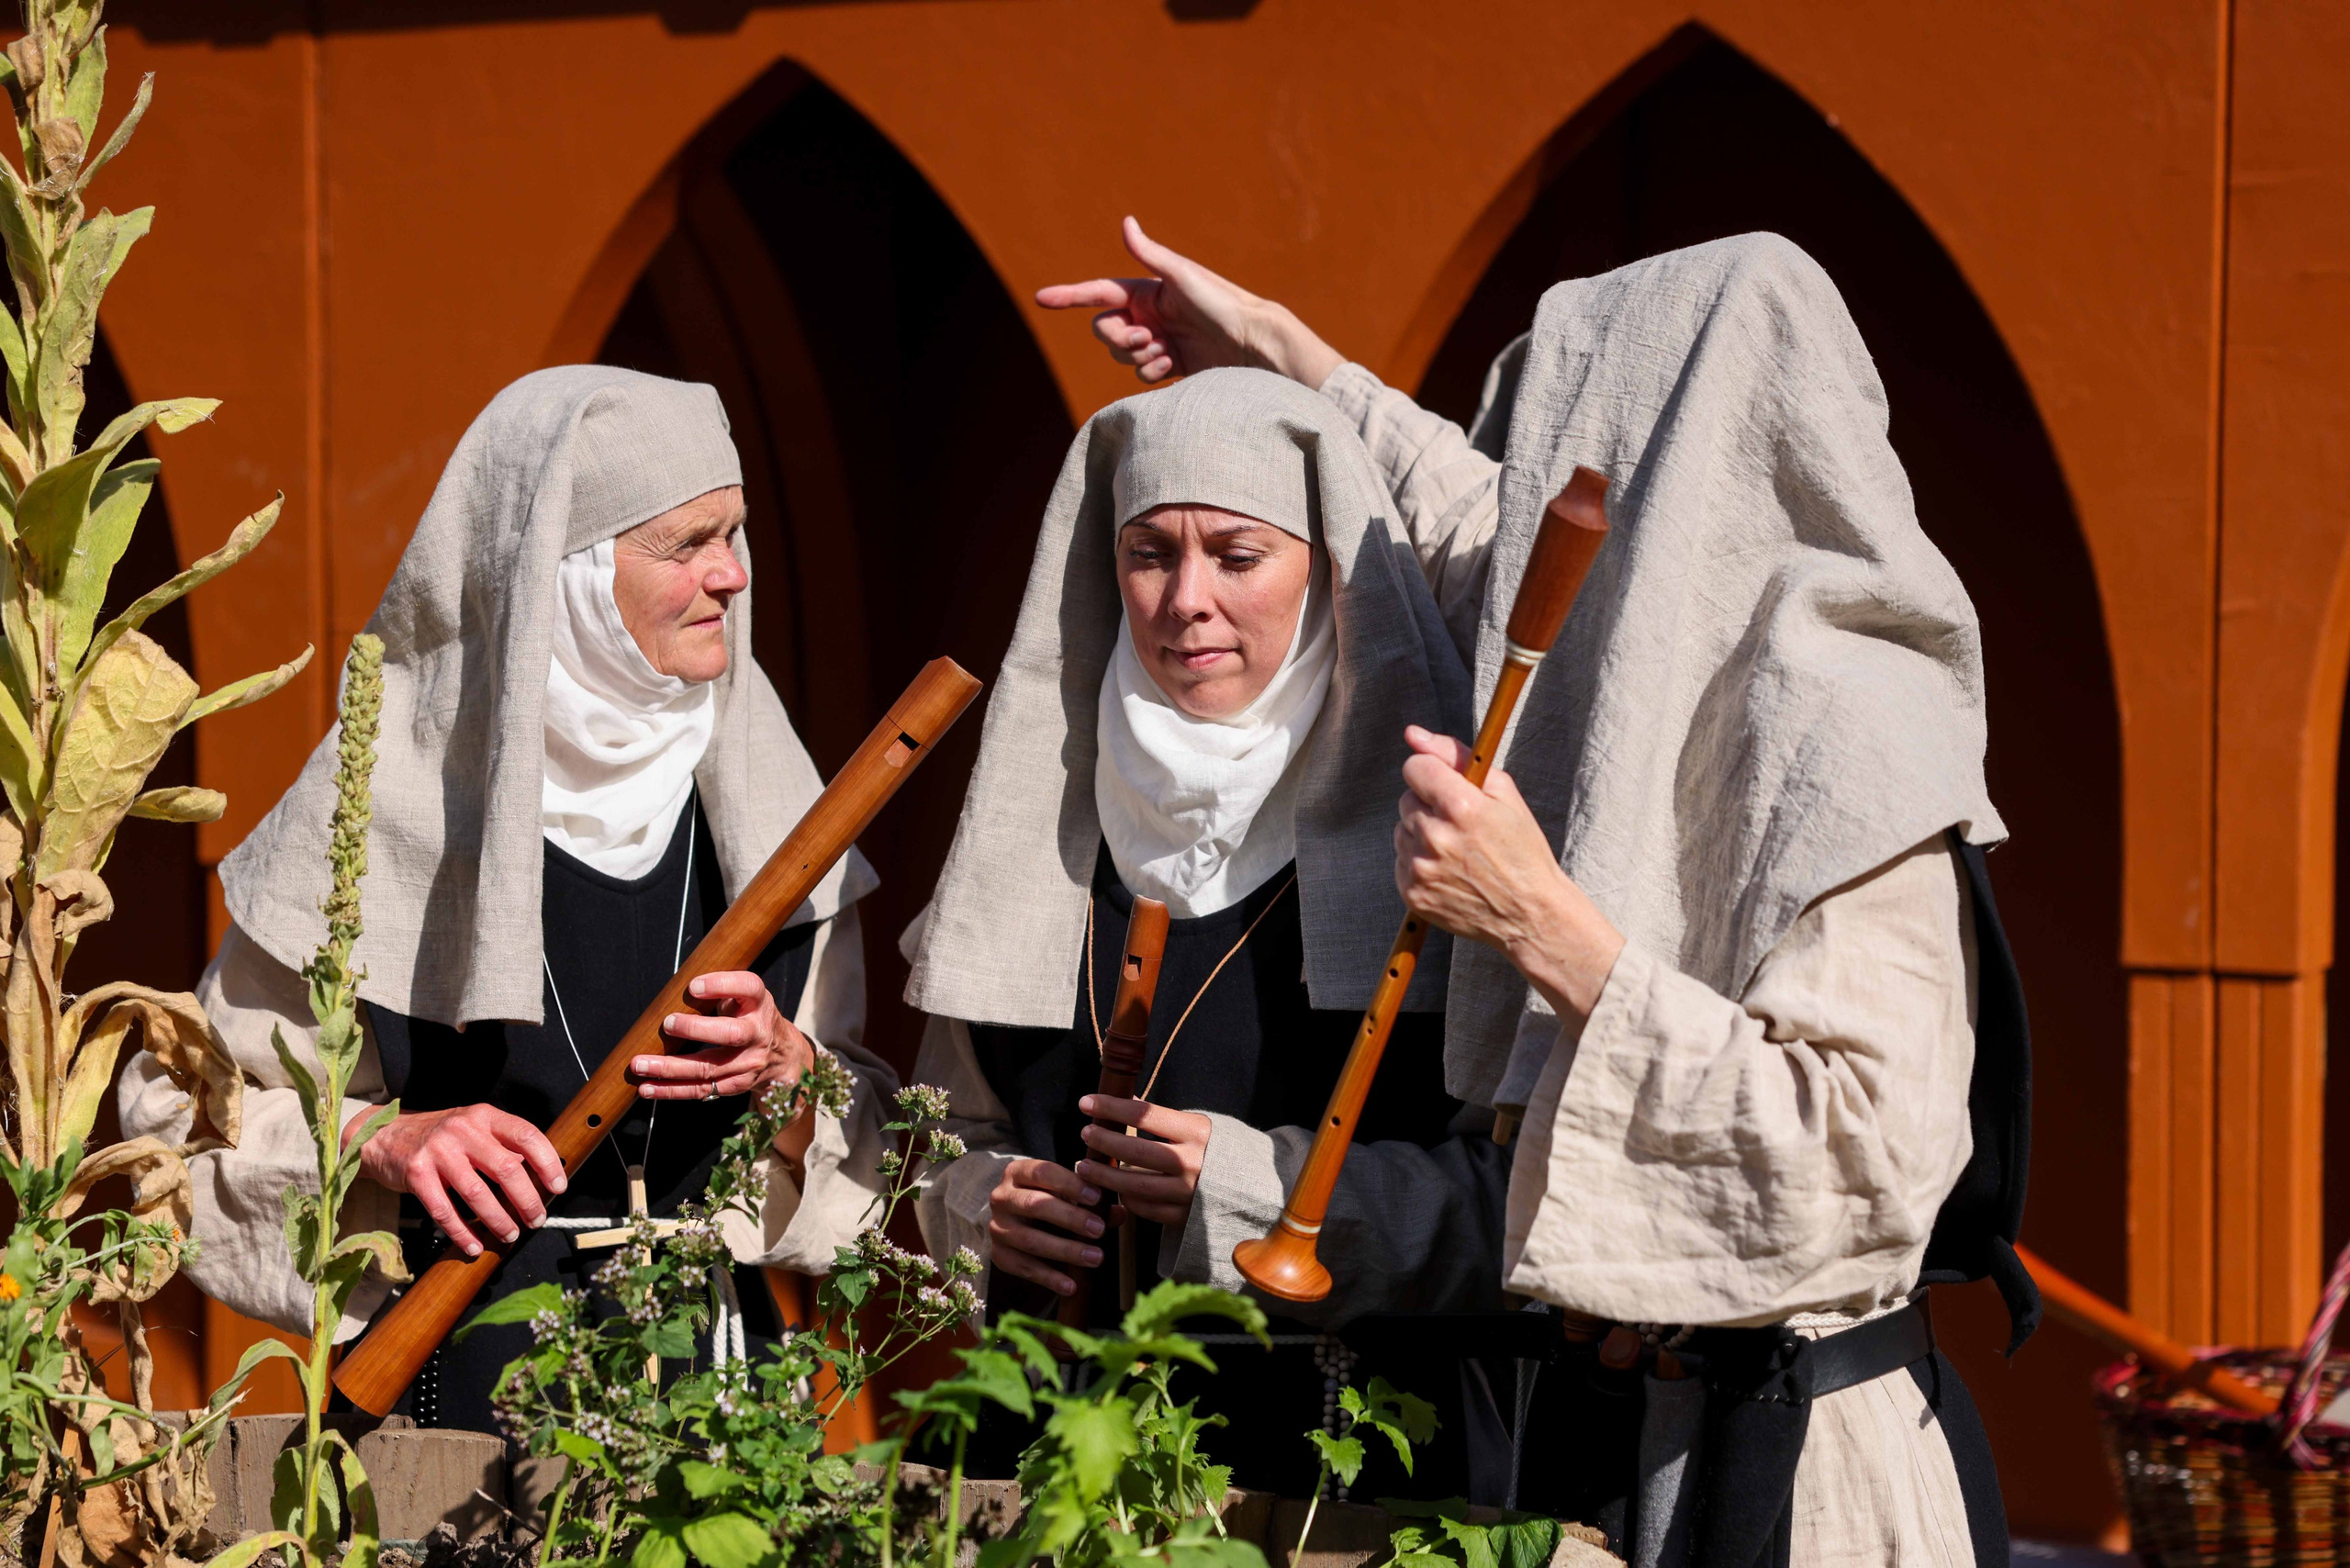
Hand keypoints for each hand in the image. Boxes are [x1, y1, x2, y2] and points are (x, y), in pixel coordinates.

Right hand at [348, 1102, 566, 1257]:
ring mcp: (438, 1150)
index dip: (547, 1162)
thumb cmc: (440, 1138)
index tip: (559, 1186)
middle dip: (527, 1199)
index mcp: (484, 1116)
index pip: (526, 1135)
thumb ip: (502, 1146)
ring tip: (511, 1235)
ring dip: (498, 1220)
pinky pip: (444, 1210)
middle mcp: (463, 1129)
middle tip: (537, 1219)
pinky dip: (461, 1233)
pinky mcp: (416, 1173)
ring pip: (477, 1193)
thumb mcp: (474, 1129)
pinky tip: (474, 1246)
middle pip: (506, 1168)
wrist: (383, 1136)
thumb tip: (539, 1176)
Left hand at [633, 970, 812, 1100]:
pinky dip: (671, 1090)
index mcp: (759, 1002)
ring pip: (708, 1068)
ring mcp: (748, 1064)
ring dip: (670, 1068)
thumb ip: (718, 989)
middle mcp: (758, 1033)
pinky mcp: (735, 1085)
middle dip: (696, 1029)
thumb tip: (671, 989)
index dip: (722, 985)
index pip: (748, 988)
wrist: (781, 1055)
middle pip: (731, 1034)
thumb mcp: (743, 996)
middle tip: (667, 1023)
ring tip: (639, 1065)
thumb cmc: (748, 1015)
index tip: (693, 986)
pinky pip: (700, 1090)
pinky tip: (647, 1088)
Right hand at [988, 1158, 1105, 1297]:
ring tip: (1096, 1258)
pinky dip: (1049, 1278)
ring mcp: (997, 1228)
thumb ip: (1092, 1201)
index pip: (1043, 1172)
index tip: (1097, 1197)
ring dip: (1065, 1250)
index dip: (1070, 1184)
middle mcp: (1002, 1197)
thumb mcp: (1067, 1194)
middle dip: (1070, 1218)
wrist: (1015, 1221)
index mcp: (1018, 1172)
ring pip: (1030, 1240)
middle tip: (1099, 1230)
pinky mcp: (999, 1255)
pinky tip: (1072, 1286)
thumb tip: (1119, 1213)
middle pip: (1035, 1205)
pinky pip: (1024, 1268)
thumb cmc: (1049, 1200)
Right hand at [1035, 216, 1344, 387]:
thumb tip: (1126, 222)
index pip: (1098, 292)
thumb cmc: (1221, 302)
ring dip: (1139, 356)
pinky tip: (1175, 364)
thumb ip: (1151, 254)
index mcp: (1146, 291)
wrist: (1251, 341)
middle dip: (1120, 338)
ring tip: (1168, 352)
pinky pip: (1142, 373)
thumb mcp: (1183, 276)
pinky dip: (1152, 371)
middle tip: (1148, 338)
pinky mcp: (1170, 364)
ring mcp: (1158, 340)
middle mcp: (1148, 315)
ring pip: (1122, 355)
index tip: (1040, 298)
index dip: (1069, 296)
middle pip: (1106, 331)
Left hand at [1073, 1096, 1209, 1231]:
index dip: (1111, 1107)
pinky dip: (1125, 1198)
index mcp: (1197, 1132)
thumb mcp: (1199, 1126)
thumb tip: (1122, 1106)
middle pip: (1134, 1151)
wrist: (1256, 1186)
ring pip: (1133, 1185)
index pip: (1144, 1114)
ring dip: (1103, 1175)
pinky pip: (1144, 1209)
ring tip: (1084, 1166)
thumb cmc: (1219, 1149)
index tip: (1087, 1102)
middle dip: (1103, 1141)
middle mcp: (1193, 1162)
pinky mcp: (1184, 1217)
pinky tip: (1114, 1188)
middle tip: (1086, 1133)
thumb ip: (1163, 1121)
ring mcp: (1188, 1193)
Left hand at [1394, 724, 1624, 1020]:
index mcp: (1460, 806)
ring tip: (1458, 851)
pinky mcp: (1412, 893)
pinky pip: (1401, 861)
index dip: (1432, 774)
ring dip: (1423, 835)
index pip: (1415, 767)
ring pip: (1402, 830)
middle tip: (1463, 826)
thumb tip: (1413, 733)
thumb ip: (1455, 756)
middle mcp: (1435, 836)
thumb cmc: (1521, 848)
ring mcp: (1421, 868)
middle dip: (1430, 806)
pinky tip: (1449, 871)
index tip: (1447, 787)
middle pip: (1407, 799)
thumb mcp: (1503, 792)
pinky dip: (1420, 862)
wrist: (1529, 913)